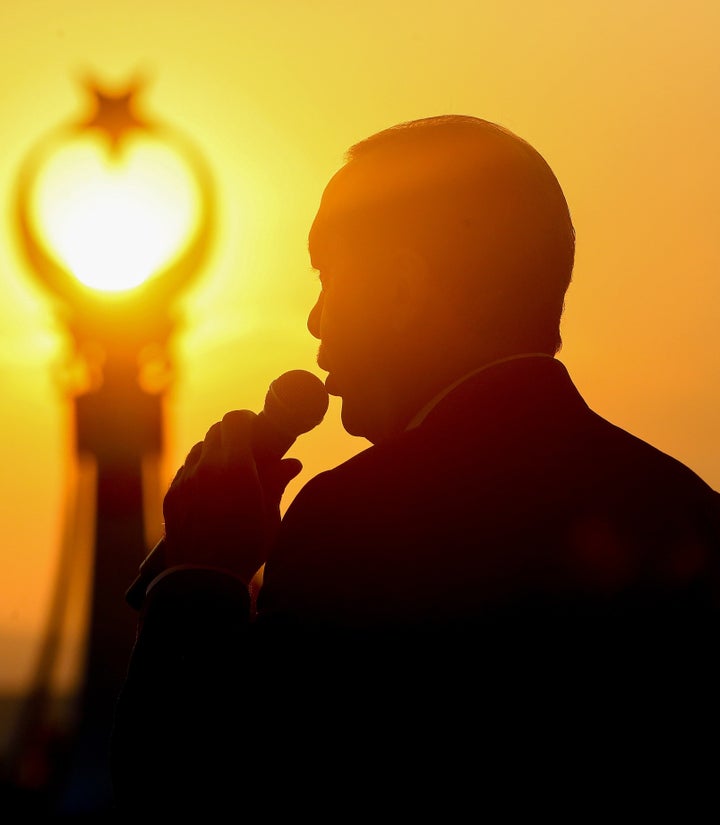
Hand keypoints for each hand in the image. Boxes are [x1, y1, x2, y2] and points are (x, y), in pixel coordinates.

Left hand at [161, 409, 302, 584]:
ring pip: (199, 449)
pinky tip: (209, 489)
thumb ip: (277, 483)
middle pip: (216, 430)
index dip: (247, 420)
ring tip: (226, 471)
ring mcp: (185, 481)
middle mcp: (207, 468)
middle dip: (232, 435)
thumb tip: (292, 463)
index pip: (236, 420)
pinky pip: (186, 470)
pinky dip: (198, 471)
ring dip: (213, 451)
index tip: (256, 428)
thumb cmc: (245, 550)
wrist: (203, 580)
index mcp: (237, 468)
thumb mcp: (269, 517)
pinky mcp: (172, 495)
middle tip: (245, 449)